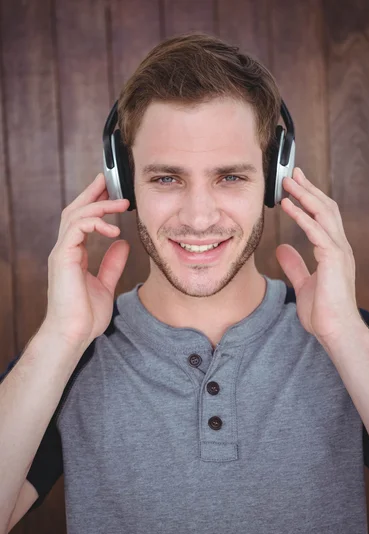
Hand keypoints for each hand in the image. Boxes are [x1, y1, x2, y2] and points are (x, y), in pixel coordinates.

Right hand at [43, 173, 130, 349]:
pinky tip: (113, 228)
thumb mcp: (105, 284)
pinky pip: (76, 229)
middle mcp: (65, 250)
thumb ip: (112, 263)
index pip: (81, 220)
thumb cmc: (85, 316)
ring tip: (121, 203)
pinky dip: (94, 223)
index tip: (110, 190)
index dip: (94, 202)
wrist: (73, 335)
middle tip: (110, 180)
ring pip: (75, 215)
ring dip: (98, 205)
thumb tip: (123, 244)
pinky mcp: (63, 258)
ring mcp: (62, 253)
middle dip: (92, 193)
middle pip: (75, 210)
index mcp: (73, 255)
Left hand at [275, 167, 361, 345]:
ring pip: (323, 214)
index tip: (296, 185)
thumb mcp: (303, 283)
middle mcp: (339, 247)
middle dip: (308, 189)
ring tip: (288, 181)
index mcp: (333, 251)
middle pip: (325, 208)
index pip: (323, 217)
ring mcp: (339, 251)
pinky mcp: (333, 259)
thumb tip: (282, 249)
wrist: (336, 331)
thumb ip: (294, 264)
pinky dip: (302, 216)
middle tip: (291, 172)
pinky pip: (317, 231)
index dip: (310, 199)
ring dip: (305, 195)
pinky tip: (289, 205)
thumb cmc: (323, 312)